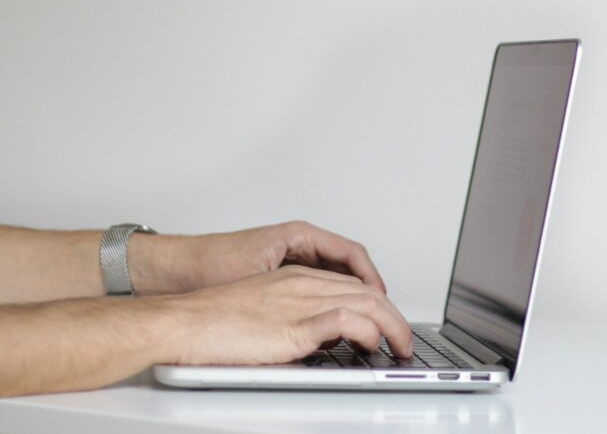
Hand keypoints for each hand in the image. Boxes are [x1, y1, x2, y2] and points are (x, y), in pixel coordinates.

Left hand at [130, 221, 386, 295]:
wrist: (172, 270)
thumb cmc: (208, 264)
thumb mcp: (260, 277)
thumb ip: (296, 290)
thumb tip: (331, 307)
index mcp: (299, 235)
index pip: (351, 253)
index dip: (371, 277)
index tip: (381, 298)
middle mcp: (298, 243)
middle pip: (347, 264)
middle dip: (366, 288)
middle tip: (380, 313)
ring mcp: (290, 257)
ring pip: (333, 276)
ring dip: (349, 295)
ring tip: (362, 318)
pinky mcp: (280, 273)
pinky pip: (317, 284)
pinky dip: (329, 300)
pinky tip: (331, 319)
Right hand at [163, 265, 413, 364]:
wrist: (183, 322)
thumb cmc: (211, 322)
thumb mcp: (262, 314)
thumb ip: (293, 320)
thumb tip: (318, 342)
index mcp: (295, 278)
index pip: (352, 284)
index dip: (377, 304)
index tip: (388, 323)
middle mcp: (303, 284)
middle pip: (367, 291)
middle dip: (395, 315)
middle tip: (404, 339)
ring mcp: (301, 301)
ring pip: (367, 302)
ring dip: (392, 326)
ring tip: (400, 347)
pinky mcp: (294, 324)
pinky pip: (347, 321)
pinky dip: (369, 332)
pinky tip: (373, 345)